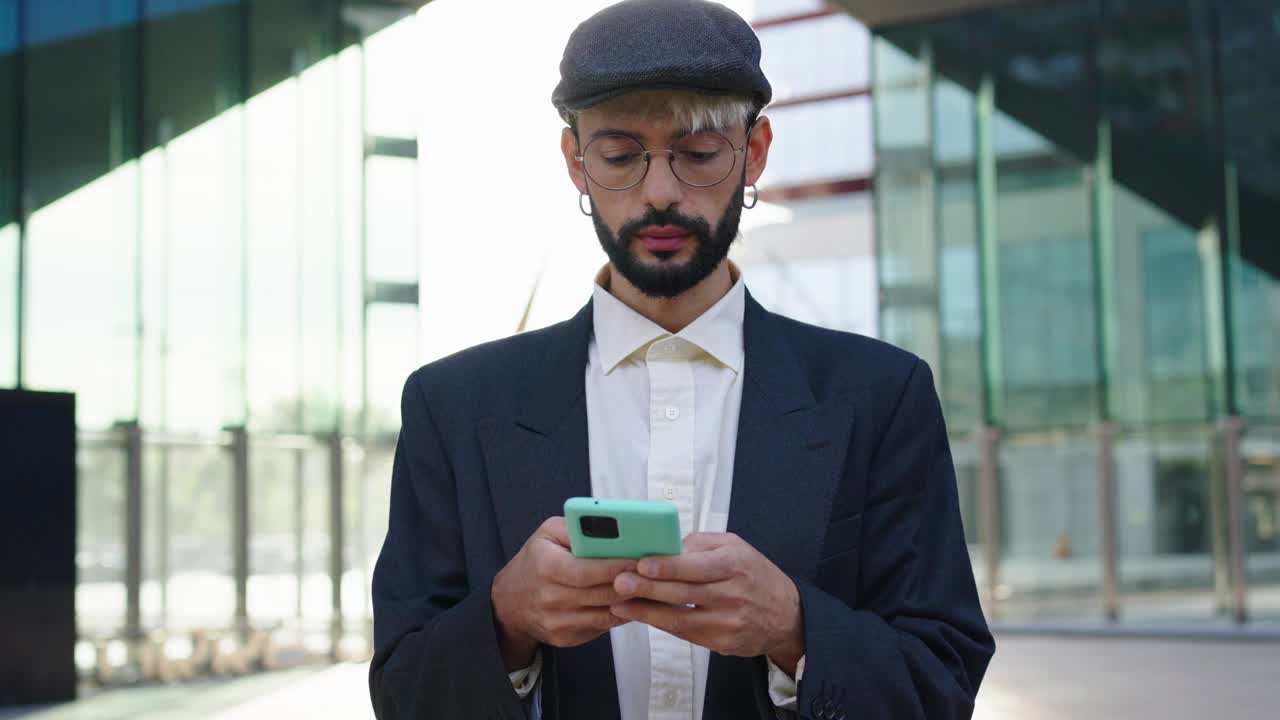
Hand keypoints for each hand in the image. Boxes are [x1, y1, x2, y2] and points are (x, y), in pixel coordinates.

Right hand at [491, 517, 636, 670]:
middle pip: (603, 594)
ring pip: (607, 613)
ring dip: (632, 601)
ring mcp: (558, 622)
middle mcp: (550, 598)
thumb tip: (612, 526)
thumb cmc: (535, 560)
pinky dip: (620, 613)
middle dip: (633, 583)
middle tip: (656, 572)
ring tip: (650, 586)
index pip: (589, 571)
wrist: (509, 603)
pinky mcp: (566, 638)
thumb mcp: (548, 534)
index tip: (642, 558)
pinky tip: (633, 600)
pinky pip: (602, 626)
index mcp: (546, 567)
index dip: (618, 566)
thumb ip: (578, 527)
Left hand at [609, 532, 804, 675]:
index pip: (697, 566)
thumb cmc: (755, 576)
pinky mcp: (722, 642)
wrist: (786, 614)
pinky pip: (686, 634)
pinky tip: (642, 616)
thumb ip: (701, 543)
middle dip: (648, 588)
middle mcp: (733, 594)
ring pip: (680, 618)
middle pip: (684, 593)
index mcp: (735, 564)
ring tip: (620, 604)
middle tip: (620, 583)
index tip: (642, 564)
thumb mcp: (735, 547)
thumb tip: (668, 546)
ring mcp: (728, 621)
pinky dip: (661, 624)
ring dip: (646, 611)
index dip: (668, 566)